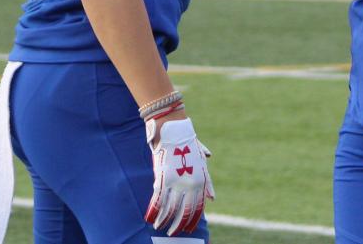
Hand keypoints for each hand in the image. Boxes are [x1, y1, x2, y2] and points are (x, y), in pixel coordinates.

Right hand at [145, 114, 214, 234]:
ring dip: (164, 220)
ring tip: (159, 228)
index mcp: (201, 179)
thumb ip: (206, 179)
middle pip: (184, 210)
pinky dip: (154, 210)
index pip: (198, 206)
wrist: (174, 128)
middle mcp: (190, 183)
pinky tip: (150, 219)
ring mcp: (176, 181)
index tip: (188, 229)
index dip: (192, 219)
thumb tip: (212, 197)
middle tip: (174, 233)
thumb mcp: (201, 159)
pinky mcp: (162, 178)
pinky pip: (158, 200)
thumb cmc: (188, 142)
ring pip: (170, 208)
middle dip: (178, 223)